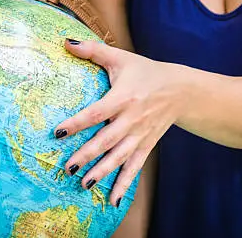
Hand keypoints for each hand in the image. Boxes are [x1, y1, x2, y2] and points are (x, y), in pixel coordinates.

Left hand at [53, 40, 191, 205]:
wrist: (182, 89)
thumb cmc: (145, 72)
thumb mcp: (121, 58)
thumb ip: (93, 50)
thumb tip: (65, 41)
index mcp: (124, 97)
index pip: (98, 112)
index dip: (79, 122)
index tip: (59, 132)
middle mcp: (133, 119)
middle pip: (107, 140)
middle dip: (88, 154)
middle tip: (68, 167)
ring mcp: (141, 135)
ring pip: (120, 157)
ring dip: (102, 172)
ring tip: (83, 184)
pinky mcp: (147, 145)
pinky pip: (135, 167)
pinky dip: (125, 184)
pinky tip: (113, 201)